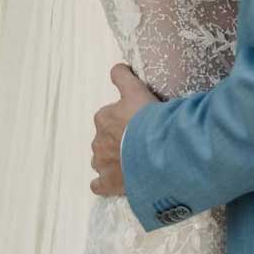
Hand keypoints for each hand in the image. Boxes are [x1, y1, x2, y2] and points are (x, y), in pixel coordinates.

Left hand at [90, 63, 158, 196]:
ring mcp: (102, 164)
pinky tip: (115, 181)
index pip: (108, 116)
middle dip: (117, 139)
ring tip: (133, 160)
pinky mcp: (107, 184)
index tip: (137, 120)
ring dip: (112, 160)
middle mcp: (98, 141)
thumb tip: (116, 68)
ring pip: (102, 160)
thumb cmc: (146, 118)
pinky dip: (104, 183)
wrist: (155, 150)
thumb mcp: (136, 89)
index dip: (123, 118)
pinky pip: (98, 185)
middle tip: (139, 140)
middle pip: (105, 138)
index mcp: (103, 118)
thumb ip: (123, 77)